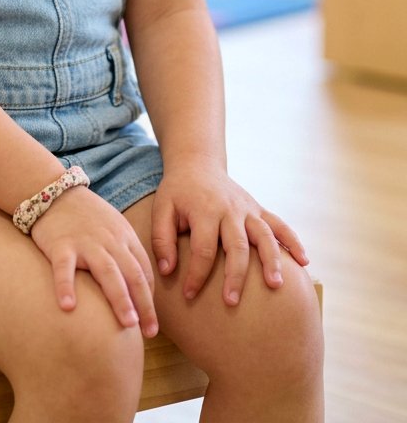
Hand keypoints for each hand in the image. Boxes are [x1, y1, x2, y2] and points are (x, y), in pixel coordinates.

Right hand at [30, 186, 157, 335]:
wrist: (55, 191)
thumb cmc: (86, 216)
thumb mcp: (113, 228)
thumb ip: (126, 253)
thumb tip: (139, 289)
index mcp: (124, 236)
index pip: (143, 270)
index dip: (149, 297)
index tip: (151, 322)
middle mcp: (109, 240)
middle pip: (132, 273)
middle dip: (144, 304)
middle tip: (149, 332)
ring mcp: (85, 242)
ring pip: (107, 271)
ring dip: (120, 298)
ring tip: (128, 323)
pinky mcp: (60, 244)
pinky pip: (64, 267)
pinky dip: (66, 286)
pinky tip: (69, 307)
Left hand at [151, 161, 309, 306]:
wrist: (197, 164)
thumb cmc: (177, 192)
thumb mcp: (161, 209)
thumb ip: (162, 239)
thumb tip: (168, 271)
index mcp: (204, 210)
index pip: (202, 249)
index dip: (196, 275)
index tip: (189, 295)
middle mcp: (230, 209)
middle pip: (237, 245)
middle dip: (235, 275)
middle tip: (231, 302)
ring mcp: (248, 209)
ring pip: (264, 235)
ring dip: (271, 260)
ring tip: (276, 285)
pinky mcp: (258, 210)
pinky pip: (279, 225)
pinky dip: (293, 241)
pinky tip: (305, 262)